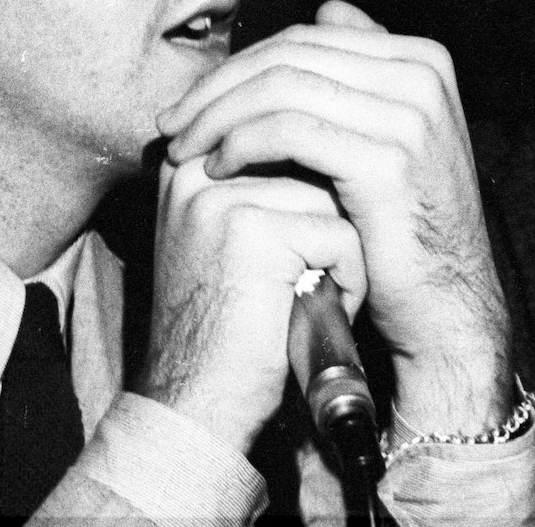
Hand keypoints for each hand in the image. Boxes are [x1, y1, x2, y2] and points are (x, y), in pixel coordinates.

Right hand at [137, 154, 366, 452]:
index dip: (312, 193)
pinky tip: (311, 313)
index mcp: (188, 162)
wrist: (197, 399)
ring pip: (333, 198)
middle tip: (301, 279)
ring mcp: (220, 196)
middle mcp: (196, 168)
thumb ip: (264, 181)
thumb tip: (335, 142)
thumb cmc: (228, 324)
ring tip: (304, 297)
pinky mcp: (251, 229)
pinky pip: (340, 236)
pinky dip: (346, 280)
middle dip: (327, 223)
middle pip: (312, 163)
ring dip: (341, 254)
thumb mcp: (230, 236)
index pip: (285, 134)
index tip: (292, 250)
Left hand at [157, 0, 513, 436]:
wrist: (446, 303)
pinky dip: (241, 144)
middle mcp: (422, 75)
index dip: (239, 65)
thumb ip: (362, 73)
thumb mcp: (390, 135)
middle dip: (219, 87)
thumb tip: (329, 8)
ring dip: (218, 115)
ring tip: (184, 147)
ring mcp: (411, 116)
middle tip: (173, 122)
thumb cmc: (400, 227)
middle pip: (290, 56)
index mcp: (421, 59)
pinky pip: (290, 131)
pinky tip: (216, 168)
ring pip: (282, 88)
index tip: (192, 101)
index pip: (305, 38)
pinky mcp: (388, 160)